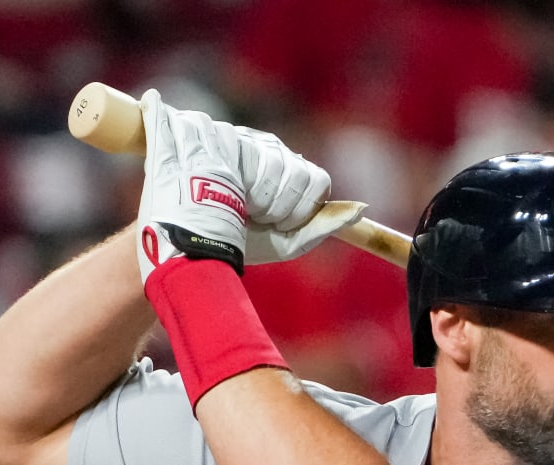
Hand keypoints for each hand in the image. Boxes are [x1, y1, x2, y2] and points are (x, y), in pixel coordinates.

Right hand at [135, 90, 347, 283]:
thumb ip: (323, 226)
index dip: (299, 208)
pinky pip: (239, 149)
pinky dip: (232, 178)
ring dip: (254, 193)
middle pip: (294, 171)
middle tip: (251, 216)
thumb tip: (362, 209)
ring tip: (232, 203)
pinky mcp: (213, 132)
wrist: (191, 240)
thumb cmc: (241, 241)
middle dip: (276, 204)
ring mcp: (241, 137)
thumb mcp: (287, 242)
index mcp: (288, 169)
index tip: (277, 224)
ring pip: (270, 161)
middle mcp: (268, 148)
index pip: (315, 180)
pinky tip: (212, 186)